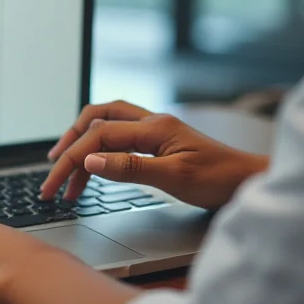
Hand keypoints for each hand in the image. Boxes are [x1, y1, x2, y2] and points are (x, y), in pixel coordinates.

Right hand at [40, 101, 268, 209]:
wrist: (251, 181)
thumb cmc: (220, 180)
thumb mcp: (174, 178)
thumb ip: (130, 168)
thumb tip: (90, 161)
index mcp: (152, 127)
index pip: (98, 137)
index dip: (71, 159)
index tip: (55, 184)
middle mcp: (150, 122)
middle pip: (95, 119)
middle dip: (69, 142)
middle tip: (51, 169)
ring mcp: (154, 130)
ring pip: (105, 126)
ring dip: (82, 147)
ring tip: (68, 178)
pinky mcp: (157, 142)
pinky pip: (118, 137)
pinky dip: (99, 150)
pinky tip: (95, 167)